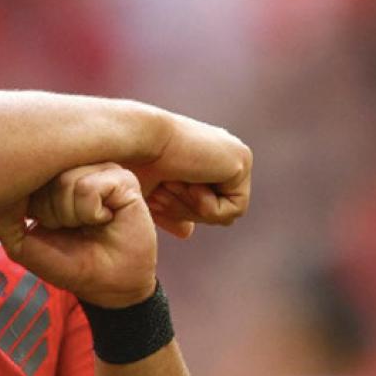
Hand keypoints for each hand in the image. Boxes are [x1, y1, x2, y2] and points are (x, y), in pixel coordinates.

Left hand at [0, 163, 156, 308]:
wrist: (111, 284)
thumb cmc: (71, 262)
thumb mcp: (23, 244)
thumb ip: (4, 217)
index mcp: (50, 175)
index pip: (25, 173)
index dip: (29, 205)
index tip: (46, 225)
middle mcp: (74, 164)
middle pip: (43, 176)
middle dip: (51, 213)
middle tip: (71, 228)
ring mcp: (99, 168)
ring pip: (65, 181)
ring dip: (72, 215)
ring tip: (89, 225)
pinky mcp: (122, 178)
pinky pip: (88, 188)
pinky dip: (91, 212)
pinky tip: (105, 219)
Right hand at [132, 114, 251, 230]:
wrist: (137, 143)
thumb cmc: (133, 165)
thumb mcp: (153, 197)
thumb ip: (173, 214)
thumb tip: (188, 232)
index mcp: (204, 157)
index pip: (206, 207)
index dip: (181, 211)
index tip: (157, 194)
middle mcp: (223, 153)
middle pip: (218, 213)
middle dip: (187, 211)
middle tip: (164, 190)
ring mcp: (236, 156)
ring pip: (227, 215)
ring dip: (194, 209)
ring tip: (176, 184)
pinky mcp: (242, 160)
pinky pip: (236, 209)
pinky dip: (209, 206)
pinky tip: (193, 181)